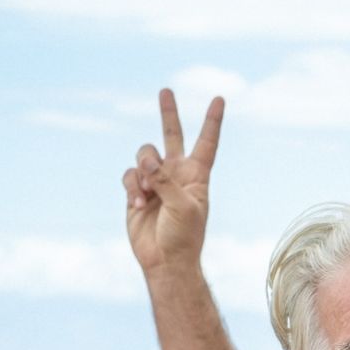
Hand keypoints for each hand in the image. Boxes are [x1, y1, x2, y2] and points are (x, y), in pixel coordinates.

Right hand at [124, 89, 223, 274]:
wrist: (165, 259)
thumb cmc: (184, 236)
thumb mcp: (183, 206)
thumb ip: (165, 180)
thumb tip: (147, 161)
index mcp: (197, 175)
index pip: (207, 143)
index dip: (212, 121)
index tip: (219, 99)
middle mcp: (176, 173)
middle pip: (172, 136)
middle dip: (169, 113)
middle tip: (166, 90)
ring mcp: (155, 181)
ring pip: (144, 154)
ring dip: (143, 171)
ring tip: (148, 194)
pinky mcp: (136, 190)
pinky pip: (129, 174)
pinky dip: (132, 187)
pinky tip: (138, 204)